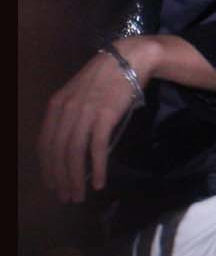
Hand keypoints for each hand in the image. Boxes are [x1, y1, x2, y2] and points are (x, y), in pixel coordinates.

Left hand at [39, 47, 145, 203]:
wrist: (130, 58)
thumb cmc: (106, 76)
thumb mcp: (78, 93)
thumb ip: (69, 114)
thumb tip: (68, 142)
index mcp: (56, 106)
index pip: (45, 144)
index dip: (47, 168)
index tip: (52, 185)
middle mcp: (66, 111)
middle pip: (57, 152)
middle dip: (60, 178)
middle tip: (66, 197)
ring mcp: (85, 113)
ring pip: (74, 154)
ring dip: (75, 178)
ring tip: (79, 195)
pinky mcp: (105, 117)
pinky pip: (97, 149)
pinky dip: (96, 168)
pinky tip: (98, 183)